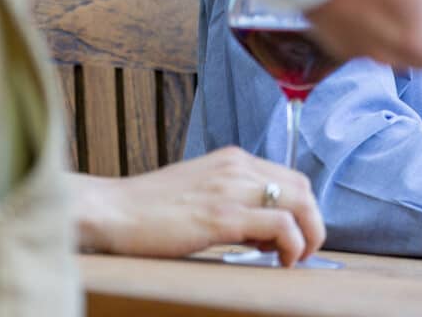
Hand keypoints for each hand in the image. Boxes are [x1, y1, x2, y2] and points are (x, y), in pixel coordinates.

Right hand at [71, 147, 322, 265]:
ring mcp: (230, 189)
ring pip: (299, 202)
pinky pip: (280, 225)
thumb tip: (262, 230)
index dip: (302, 208)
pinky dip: (292, 244)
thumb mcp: (198, 191)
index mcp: (232, 160)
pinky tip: (280, 261)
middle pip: (302, 187)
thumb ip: (230, 199)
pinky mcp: (222, 216)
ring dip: (308, 234)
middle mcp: (237, 167)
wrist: (110, 212)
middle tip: (302, 250)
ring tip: (294, 258)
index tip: (296, 234)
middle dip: (312, 221)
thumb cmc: (147, 210)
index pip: (289, 177)